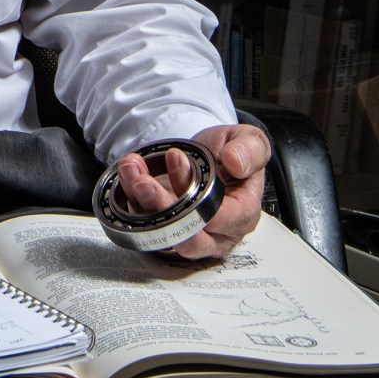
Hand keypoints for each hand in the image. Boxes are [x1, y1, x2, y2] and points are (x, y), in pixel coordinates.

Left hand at [112, 122, 268, 260]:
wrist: (211, 152)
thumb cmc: (232, 152)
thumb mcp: (249, 140)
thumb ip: (249, 150)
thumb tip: (236, 163)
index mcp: (242, 214)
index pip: (218, 220)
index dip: (195, 198)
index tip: (176, 161)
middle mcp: (216, 233)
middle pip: (186, 237)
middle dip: (160, 207)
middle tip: (142, 181)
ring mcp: (189, 233)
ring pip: (161, 231)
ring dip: (140, 200)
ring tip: (131, 168)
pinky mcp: (166, 226)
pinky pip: (146, 221)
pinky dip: (132, 197)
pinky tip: (129, 171)